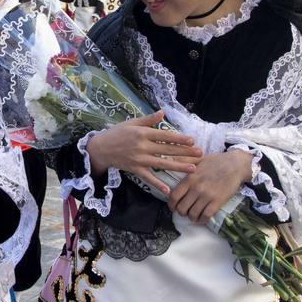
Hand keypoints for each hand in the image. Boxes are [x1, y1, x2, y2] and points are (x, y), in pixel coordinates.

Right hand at [84, 110, 202, 195]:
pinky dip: (157, 184)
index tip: (192, 140)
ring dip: (178, 167)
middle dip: (185, 152)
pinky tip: (168, 190)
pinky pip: (148, 178)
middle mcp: (142, 146)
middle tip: (199, 154)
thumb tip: (163, 112)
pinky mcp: (135, 169)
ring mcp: (139, 159)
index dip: (179, 138)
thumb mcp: (131, 123)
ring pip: (162, 164)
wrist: (101, 148)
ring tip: (192, 169)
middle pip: (167, 150)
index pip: (165, 136)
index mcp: (142, 133)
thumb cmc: (117, 133)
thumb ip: (148, 119)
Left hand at [167, 150, 252, 223]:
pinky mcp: (218, 201)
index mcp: (190, 178)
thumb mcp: (197, 158)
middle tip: (184, 211)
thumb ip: (183, 160)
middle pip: (182, 208)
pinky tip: (201, 218)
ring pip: (193, 214)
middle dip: (181, 212)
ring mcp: (207, 196)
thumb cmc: (216, 161)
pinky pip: (206, 216)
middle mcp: (196, 188)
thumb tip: (169, 158)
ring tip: (193, 214)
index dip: (171, 205)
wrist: (236, 165)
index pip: (174, 196)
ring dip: (191, 217)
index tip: (173, 207)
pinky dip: (201, 220)